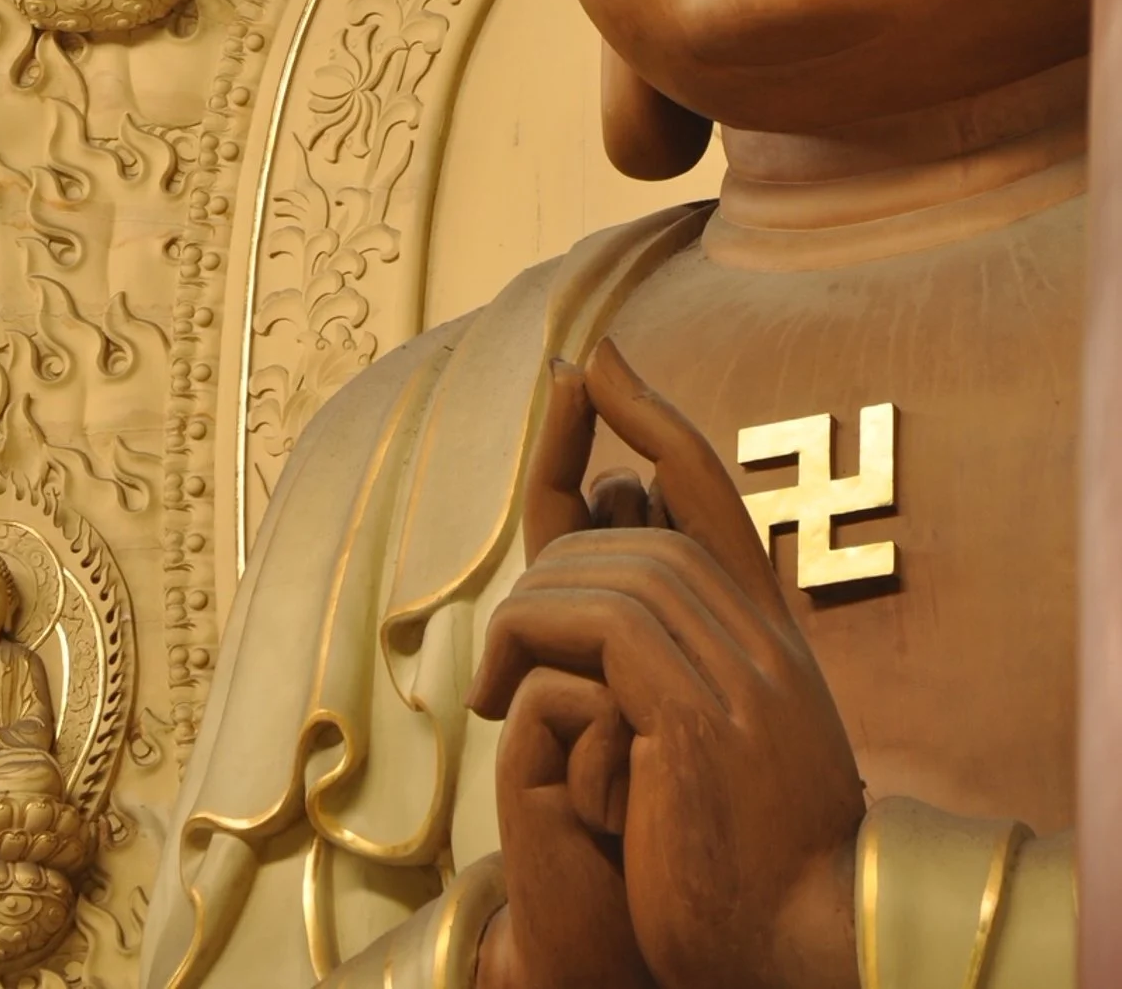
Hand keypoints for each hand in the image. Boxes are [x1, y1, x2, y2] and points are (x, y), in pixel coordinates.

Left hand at [471, 344, 863, 988]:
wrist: (796, 947)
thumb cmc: (735, 861)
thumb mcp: (705, 743)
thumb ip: (668, 663)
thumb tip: (603, 601)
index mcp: (765, 630)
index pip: (704, 483)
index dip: (646, 413)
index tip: (595, 357)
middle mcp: (758, 632)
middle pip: (638, 521)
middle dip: (550, 547)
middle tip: (504, 642)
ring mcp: (738, 669)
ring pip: (610, 568)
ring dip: (529, 614)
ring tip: (492, 686)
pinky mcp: (697, 714)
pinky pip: (597, 628)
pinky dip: (530, 644)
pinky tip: (496, 697)